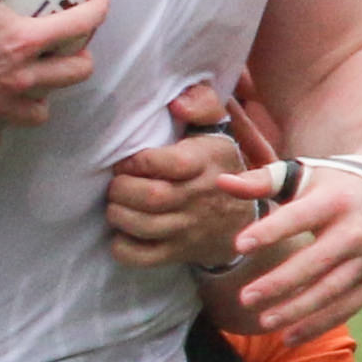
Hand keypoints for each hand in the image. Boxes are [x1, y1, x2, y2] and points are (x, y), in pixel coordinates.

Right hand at [0, 0, 105, 151]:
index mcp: (26, 41)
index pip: (79, 25)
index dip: (96, 11)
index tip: (99, 4)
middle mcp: (21, 78)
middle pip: (73, 75)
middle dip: (79, 62)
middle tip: (71, 51)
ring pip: (38, 114)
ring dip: (40, 100)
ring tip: (33, 87)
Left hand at [106, 83, 252, 268]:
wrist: (245, 221)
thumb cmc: (218, 166)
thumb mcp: (217, 129)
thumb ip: (201, 104)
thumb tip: (177, 104)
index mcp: (205, 163)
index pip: (171, 163)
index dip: (140, 162)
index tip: (127, 161)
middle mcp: (198, 197)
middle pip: (151, 197)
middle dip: (121, 189)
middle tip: (116, 184)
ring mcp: (188, 229)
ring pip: (144, 226)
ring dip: (118, 215)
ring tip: (116, 205)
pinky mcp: (178, 252)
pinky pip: (143, 257)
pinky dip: (122, 247)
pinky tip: (122, 232)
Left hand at [219, 158, 361, 343]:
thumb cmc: (331, 186)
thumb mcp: (302, 175)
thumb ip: (261, 181)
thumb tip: (222, 182)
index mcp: (335, 200)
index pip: (298, 218)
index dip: (270, 232)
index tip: (239, 246)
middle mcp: (357, 230)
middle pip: (315, 262)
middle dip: (279, 283)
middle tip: (245, 299)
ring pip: (331, 291)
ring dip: (296, 311)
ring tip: (263, 322)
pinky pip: (346, 308)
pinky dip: (318, 325)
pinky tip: (289, 336)